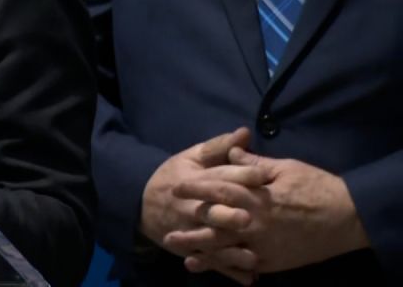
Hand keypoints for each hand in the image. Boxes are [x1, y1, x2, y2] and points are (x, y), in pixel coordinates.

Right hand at [141, 127, 257, 284]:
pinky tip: (247, 278)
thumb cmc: (173, 176)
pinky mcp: (190, 249)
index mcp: (194, 181)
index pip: (218, 177)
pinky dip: (228, 271)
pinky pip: (210, 261)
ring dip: (230, 251)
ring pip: (210, 242)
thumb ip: (219, 147)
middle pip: (211, 212)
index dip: (240, 175)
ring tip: (252, 257)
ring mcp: (189, 231)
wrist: (139, 202)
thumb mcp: (191, 157)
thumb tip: (245, 133)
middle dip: (227, 215)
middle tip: (247, 218)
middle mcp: (192, 208)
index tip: (264, 175)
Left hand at [167, 147, 369, 274]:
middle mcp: (254, 221)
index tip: (175, 187)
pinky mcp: (273, 260)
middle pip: (213, 223)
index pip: (217, 189)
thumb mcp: (285, 168)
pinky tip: (207, 266)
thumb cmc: (317, 187)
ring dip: (199, 249)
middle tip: (165, 228)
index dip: (194, 188)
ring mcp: (263, 243)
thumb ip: (254, 162)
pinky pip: (243, 264)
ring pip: (224, 248)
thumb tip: (231, 150)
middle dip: (189, 225)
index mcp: (255, 195)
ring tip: (178, 251)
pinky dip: (224, 267)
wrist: (348, 218)